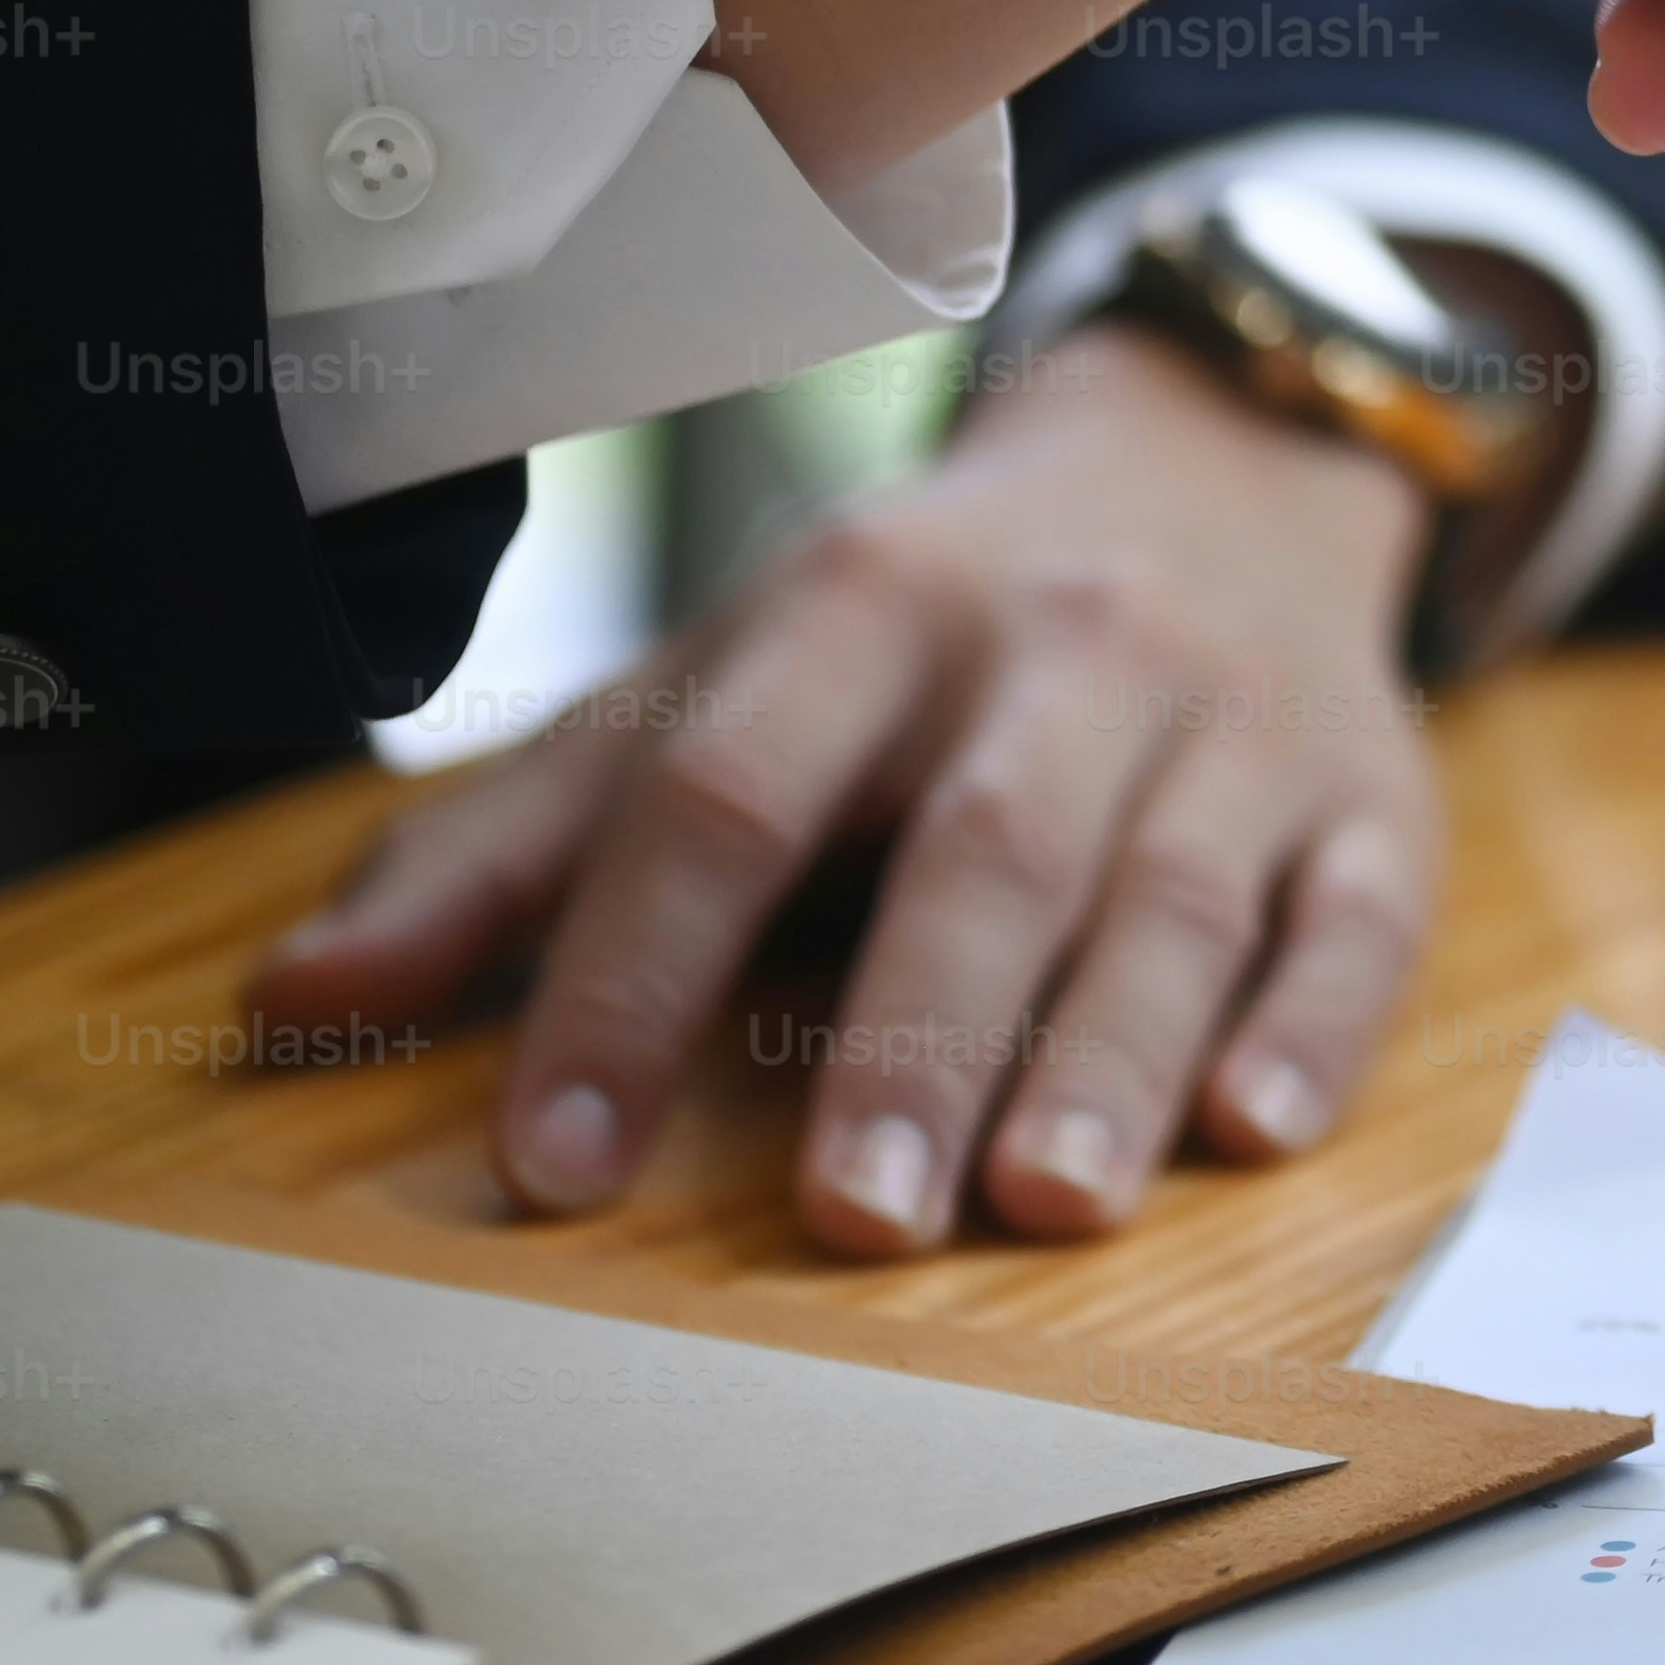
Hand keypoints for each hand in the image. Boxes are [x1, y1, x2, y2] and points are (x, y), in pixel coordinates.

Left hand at [243, 321, 1446, 1245]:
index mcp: (862, 604)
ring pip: (1172, 887)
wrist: (1219, 448)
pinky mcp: (1372, 791)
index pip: (727, 791)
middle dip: (916, 1028)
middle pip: (979, 843)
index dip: (630, 973)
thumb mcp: (714, 677)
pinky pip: (1358, 908)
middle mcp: (1058, 647)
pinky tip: (1254, 1127)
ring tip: (1047, 1202)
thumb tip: (292, 1006)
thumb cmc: (920, 621)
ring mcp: (1230, 718)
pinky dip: (1313, 1021)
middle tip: (854, 1216)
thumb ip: (514, 843)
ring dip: (1112, 1049)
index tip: (555, 1160)